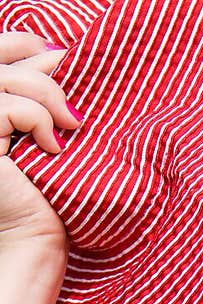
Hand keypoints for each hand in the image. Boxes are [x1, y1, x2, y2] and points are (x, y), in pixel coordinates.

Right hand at [0, 29, 83, 248]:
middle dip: (42, 71)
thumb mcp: (45, 124)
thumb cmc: (46, 186)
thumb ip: (40, 90)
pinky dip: (38, 120)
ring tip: (71, 128)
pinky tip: (53, 147)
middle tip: (72, 104)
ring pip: (6, 79)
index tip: (62, 59)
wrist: (36, 236)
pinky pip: (9, 108)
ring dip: (47, 97)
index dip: (25, 44)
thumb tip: (58, 53)